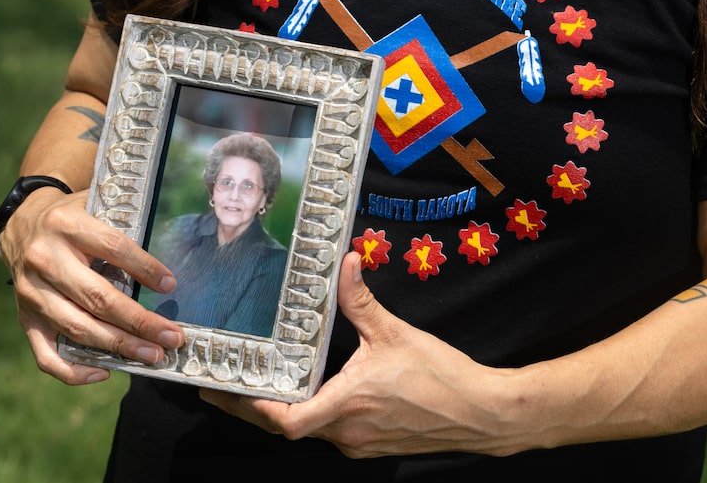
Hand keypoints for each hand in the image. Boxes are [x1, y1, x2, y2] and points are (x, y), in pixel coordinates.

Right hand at [0, 188, 184, 384]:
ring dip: (119, 346)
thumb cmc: (71, 219)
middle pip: (98, 298)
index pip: (114, 249)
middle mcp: (45, 260)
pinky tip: (104, 371)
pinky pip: (46, 354)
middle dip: (140, 322)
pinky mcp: (24, 317)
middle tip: (172, 337)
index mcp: (67, 226)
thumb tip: (166, 273)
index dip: (145, 269)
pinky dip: (74, 371)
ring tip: (153, 355)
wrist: (22, 223)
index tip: (170, 286)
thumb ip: (124, 232)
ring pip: (78, 328)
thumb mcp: (95, 209)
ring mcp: (31, 293)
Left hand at [200, 251, 517, 457]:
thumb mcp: (394, 332)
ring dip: (284, 410)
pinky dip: (314, 413)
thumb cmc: (441, 377)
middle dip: (253, 408)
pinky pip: (333, 431)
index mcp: (347, 405)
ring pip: (310, 429)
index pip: (285, 421)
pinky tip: (313, 392)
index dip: (251, 407)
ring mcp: (361, 443)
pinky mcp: (374, 444)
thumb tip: (346, 262)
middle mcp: (348, 433)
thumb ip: (361, 299)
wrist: (482, 413)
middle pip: (287, 427)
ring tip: (262, 386)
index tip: (226, 390)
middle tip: (224, 389)